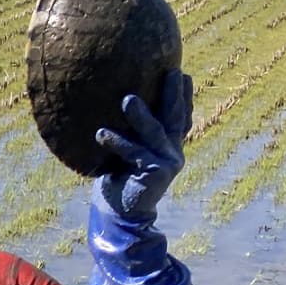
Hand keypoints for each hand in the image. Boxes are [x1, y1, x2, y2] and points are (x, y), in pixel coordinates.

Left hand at [96, 71, 190, 222]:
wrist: (121, 212)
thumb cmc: (120, 177)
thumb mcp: (130, 151)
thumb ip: (134, 132)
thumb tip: (120, 100)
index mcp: (169, 144)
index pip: (180, 115)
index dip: (184, 95)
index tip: (185, 73)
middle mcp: (173, 151)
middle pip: (175, 117)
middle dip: (175, 94)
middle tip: (173, 72)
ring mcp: (168, 162)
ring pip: (155, 132)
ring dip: (141, 115)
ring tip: (128, 99)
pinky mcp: (155, 173)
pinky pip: (134, 153)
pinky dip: (117, 142)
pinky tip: (101, 133)